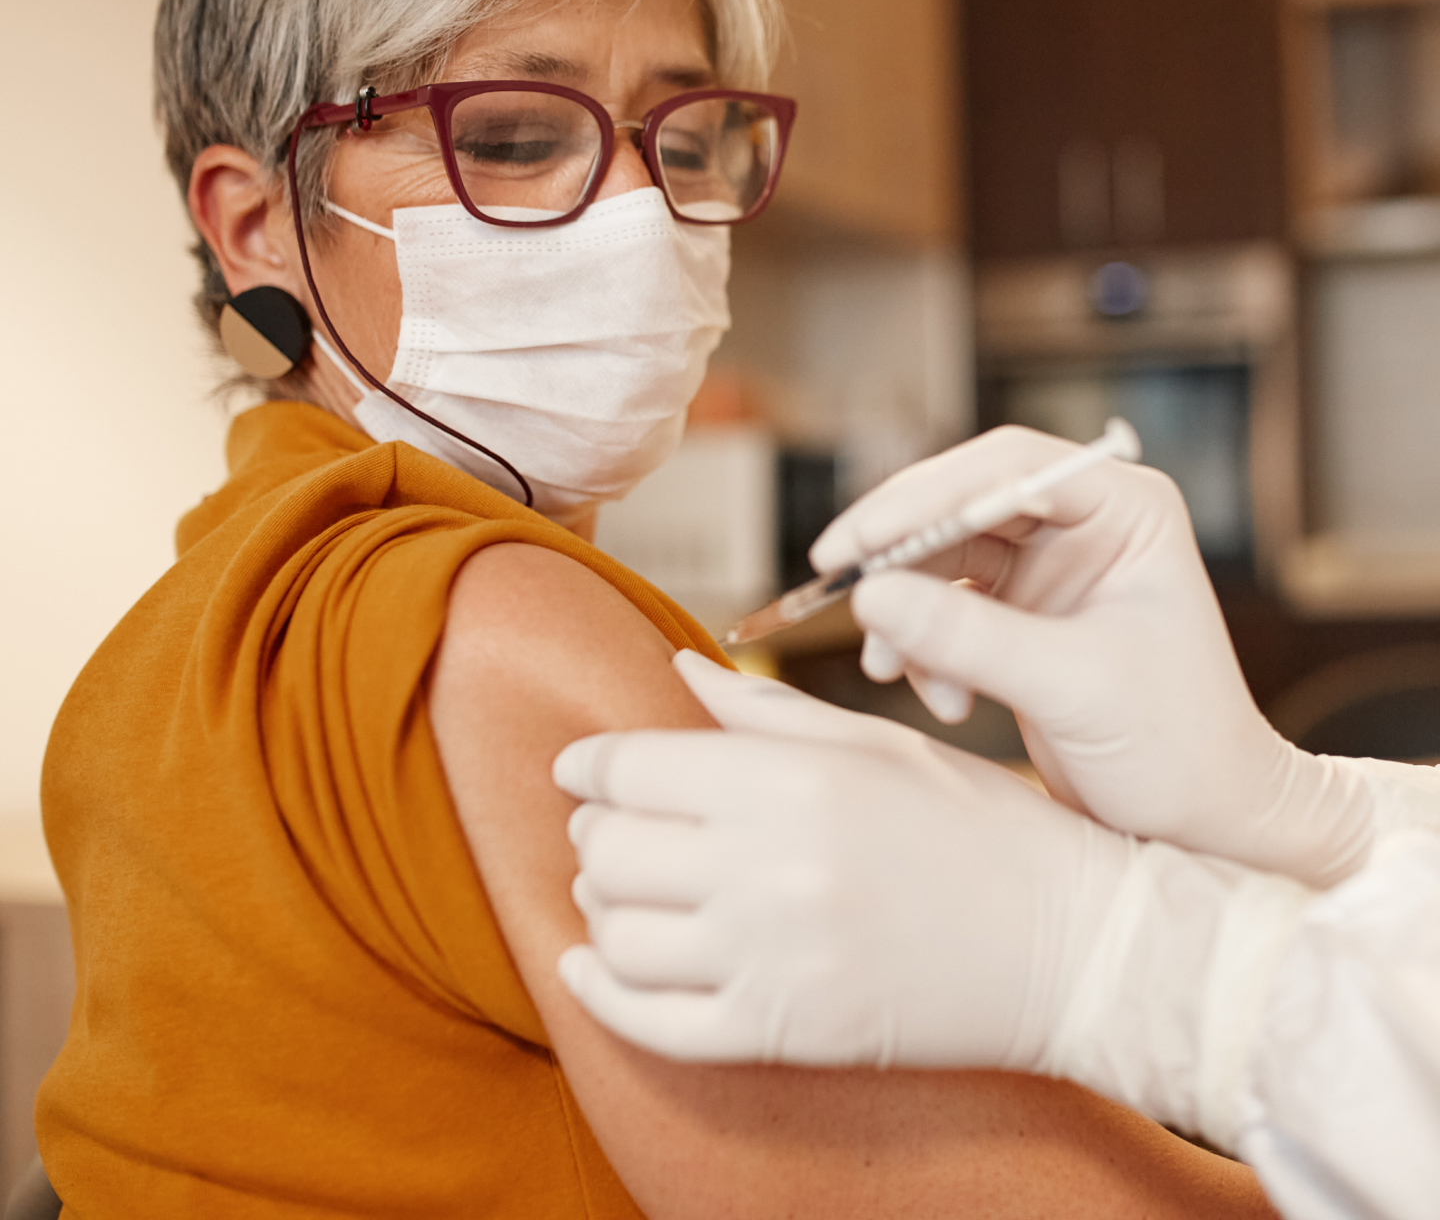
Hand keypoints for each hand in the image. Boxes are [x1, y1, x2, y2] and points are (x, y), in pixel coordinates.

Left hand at [553, 652, 1128, 1067]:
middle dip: (593, 832)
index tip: (579, 769)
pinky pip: (649, 1023)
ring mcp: (771, 960)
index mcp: (792, 781)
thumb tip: (680, 668)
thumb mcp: (879, 744)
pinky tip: (588, 965)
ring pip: (617, 935)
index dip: (588, 765)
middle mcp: (770, 868)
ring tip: (622, 887)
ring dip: (598, 905)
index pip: (632, 769)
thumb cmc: (981, 827)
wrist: (1072, 946)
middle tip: (611, 825)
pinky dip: (598, 994)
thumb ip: (763, 710)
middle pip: (608, 849)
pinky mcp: (781, 1033)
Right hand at [811, 425, 1373, 887]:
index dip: (923, 497)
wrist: (1201, 823)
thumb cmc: (1175, 748)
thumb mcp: (1069, 686)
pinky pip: (940, 605)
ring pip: (938, 556)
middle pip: (959, 503)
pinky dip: (924, 648)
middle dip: (896, 550)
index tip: (859, 542)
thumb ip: (967, 636)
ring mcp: (1047, 568)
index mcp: (1124, 509)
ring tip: (894, 671)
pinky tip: (944, 700)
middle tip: (833, 581)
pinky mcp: (1017, 614)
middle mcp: (1082, 524)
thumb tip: (869, 595)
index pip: (1008, 469)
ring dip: (907, 612)